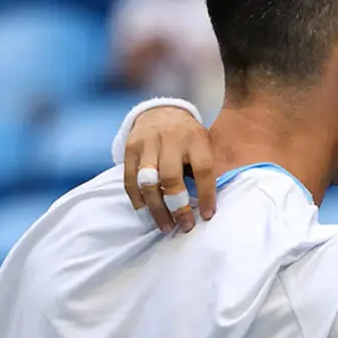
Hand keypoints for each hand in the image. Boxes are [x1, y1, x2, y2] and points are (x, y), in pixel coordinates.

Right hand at [123, 107, 215, 232]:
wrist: (161, 111)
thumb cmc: (188, 136)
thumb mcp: (204, 143)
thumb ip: (206, 168)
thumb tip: (207, 205)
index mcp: (194, 138)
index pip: (202, 169)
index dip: (206, 194)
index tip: (208, 215)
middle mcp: (169, 139)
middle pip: (171, 177)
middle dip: (178, 206)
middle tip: (184, 226)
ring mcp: (146, 144)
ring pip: (147, 181)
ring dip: (156, 208)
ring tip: (165, 226)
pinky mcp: (129, 150)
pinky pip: (129, 180)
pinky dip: (138, 200)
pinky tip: (146, 214)